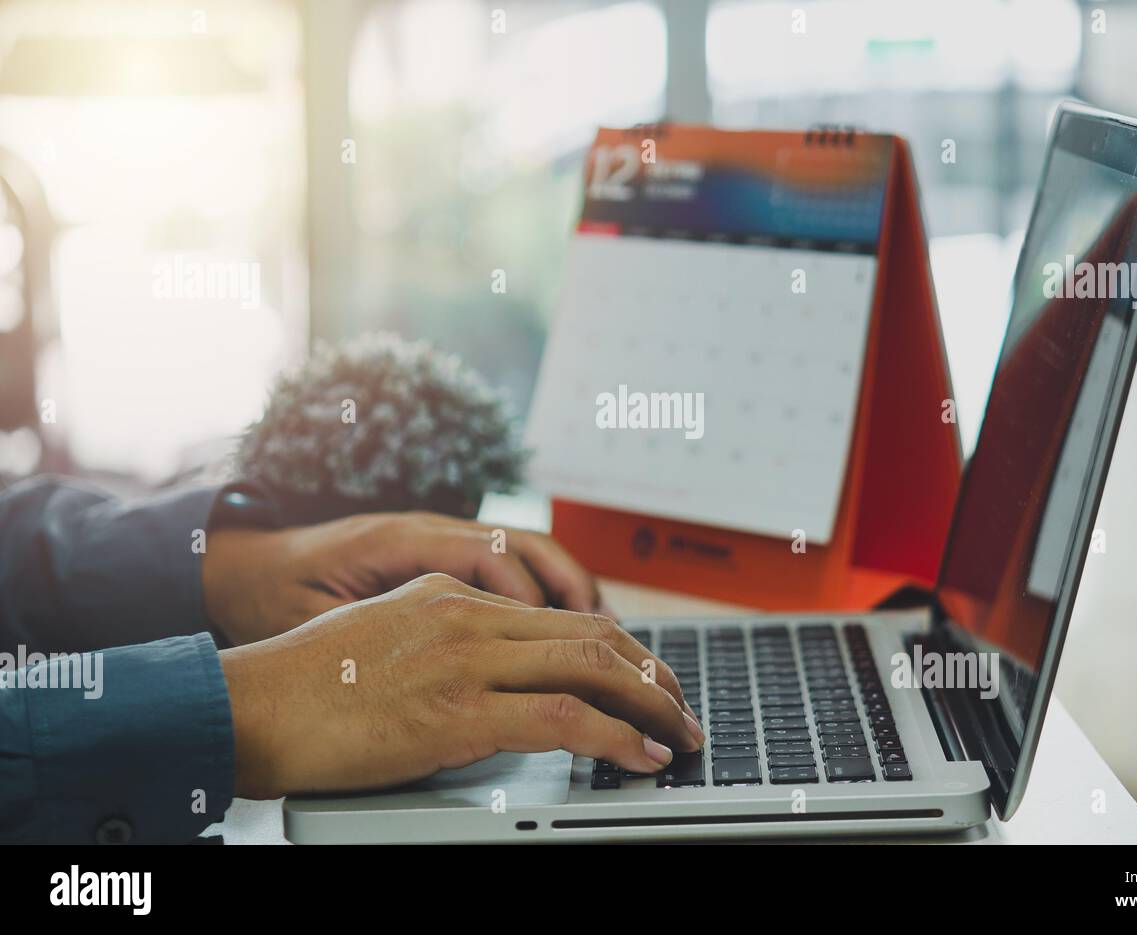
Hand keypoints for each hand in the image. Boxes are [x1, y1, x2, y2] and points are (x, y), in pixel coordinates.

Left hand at [201, 511, 607, 645]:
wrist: (239, 564)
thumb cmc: (270, 595)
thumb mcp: (312, 620)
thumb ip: (378, 640)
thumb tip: (436, 667)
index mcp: (402, 540)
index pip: (497, 563)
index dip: (541, 610)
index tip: (573, 659)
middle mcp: (431, 530)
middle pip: (531, 552)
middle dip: (584, 604)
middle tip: (625, 658)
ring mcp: (440, 539)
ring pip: (530, 554)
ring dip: (575, 596)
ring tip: (613, 645)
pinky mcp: (441, 556)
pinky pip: (512, 565)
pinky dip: (549, 594)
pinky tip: (566, 630)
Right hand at [219, 573, 702, 798]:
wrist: (245, 706)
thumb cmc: (304, 684)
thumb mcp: (385, 637)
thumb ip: (444, 641)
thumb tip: (493, 674)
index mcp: (452, 593)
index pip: (560, 614)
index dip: (618, 647)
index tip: (646, 677)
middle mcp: (466, 615)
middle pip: (590, 633)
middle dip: (651, 672)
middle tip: (682, 705)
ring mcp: (464, 659)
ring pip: (589, 666)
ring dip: (650, 703)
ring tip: (681, 732)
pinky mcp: (456, 711)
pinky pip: (561, 717)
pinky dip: (615, 735)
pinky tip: (641, 753)